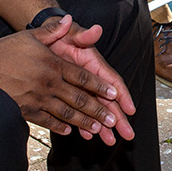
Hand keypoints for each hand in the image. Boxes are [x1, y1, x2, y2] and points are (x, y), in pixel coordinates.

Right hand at [0, 19, 131, 143]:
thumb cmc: (6, 50)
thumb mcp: (31, 36)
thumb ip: (53, 30)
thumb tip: (67, 19)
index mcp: (52, 64)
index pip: (82, 77)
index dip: (99, 86)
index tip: (114, 95)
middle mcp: (47, 82)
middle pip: (78, 98)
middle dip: (98, 110)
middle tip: (113, 120)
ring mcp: (36, 98)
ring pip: (66, 112)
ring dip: (83, 122)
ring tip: (97, 129)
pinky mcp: (25, 110)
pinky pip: (46, 120)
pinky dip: (59, 126)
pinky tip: (69, 130)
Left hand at [37, 15, 135, 143]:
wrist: (41, 39)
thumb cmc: (59, 34)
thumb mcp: (69, 33)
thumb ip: (82, 35)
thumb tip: (95, 30)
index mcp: (93, 63)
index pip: (111, 81)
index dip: (122, 95)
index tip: (130, 109)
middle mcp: (89, 77)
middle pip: (107, 100)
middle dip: (118, 118)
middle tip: (127, 134)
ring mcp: (80, 86)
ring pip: (94, 108)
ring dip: (102, 125)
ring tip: (109, 140)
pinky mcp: (69, 92)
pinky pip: (78, 110)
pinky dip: (83, 121)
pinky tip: (86, 133)